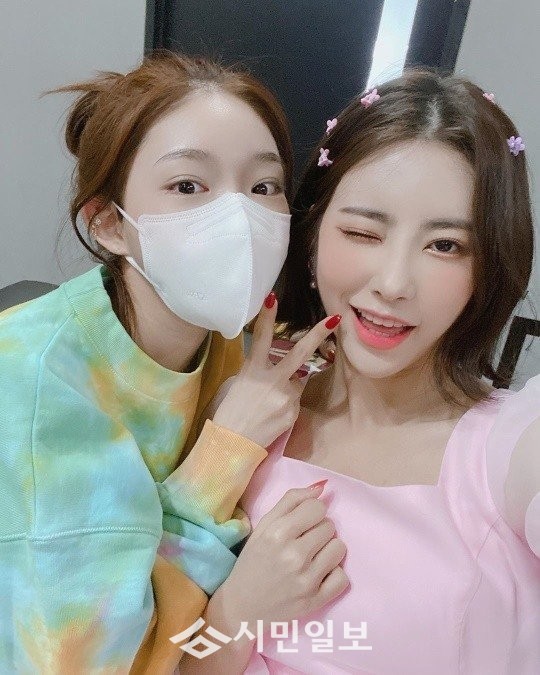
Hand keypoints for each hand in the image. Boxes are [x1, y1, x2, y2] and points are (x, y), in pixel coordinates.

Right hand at [212, 293, 340, 446]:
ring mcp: (285, 396)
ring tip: (267, 404)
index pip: (260, 337)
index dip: (266, 316)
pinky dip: (286, 406)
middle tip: (336, 318)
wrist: (232, 443)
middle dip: (319, 334)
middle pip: (300, 352)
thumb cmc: (229, 412)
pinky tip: (271, 416)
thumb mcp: (238, 384)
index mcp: (253, 369)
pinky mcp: (292, 412)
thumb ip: (257, 372)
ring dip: (288, 387)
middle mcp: (272, 379)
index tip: (273, 296)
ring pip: (297, 382)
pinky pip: (294, 402)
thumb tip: (273, 370)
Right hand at [212, 483, 348, 632]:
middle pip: (329, 526)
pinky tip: (318, 576)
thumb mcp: (264, 525)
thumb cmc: (254, 561)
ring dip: (328, 550)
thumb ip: (291, 501)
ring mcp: (307, 580)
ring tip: (311, 558)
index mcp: (278, 533)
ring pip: (339, 548)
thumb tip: (321, 487)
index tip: (302, 523)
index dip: (311, 513)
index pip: (317, 507)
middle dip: (318, 531)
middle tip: (303, 543)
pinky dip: (333, 575)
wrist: (242, 607)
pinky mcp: (316, 601)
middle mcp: (294, 555)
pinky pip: (343, 577)